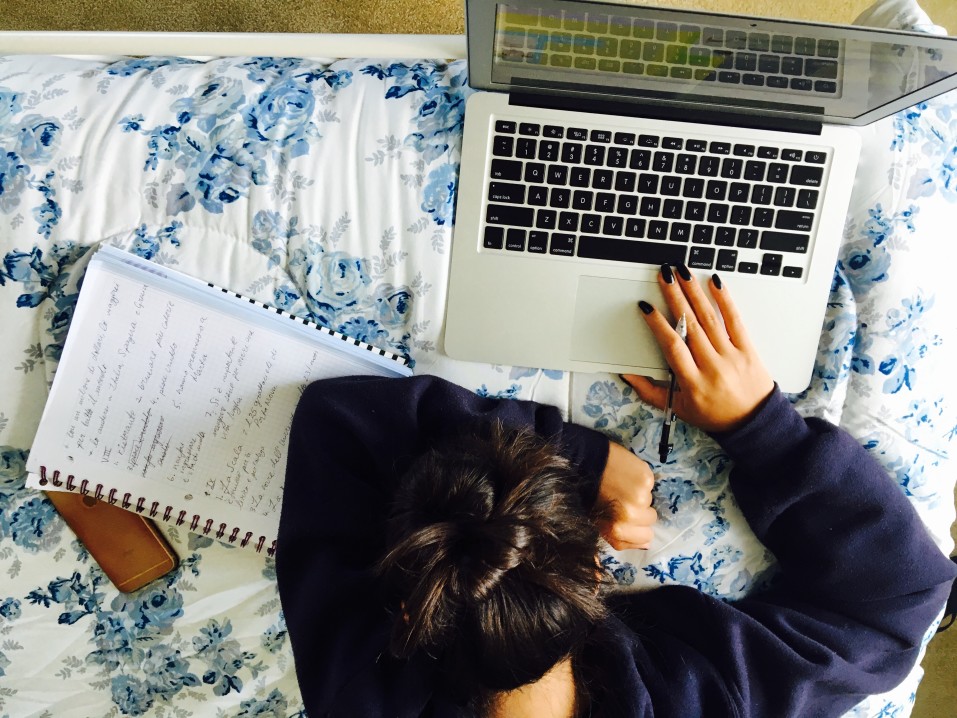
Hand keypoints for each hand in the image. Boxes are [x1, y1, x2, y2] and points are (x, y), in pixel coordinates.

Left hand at [595, 440, 656, 549]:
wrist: (581, 463)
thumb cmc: (586, 495)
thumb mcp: (599, 525)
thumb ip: (622, 538)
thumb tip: (646, 545)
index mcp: (617, 529)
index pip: (646, 538)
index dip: (639, 528)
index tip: (630, 518)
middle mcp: (632, 515)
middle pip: (651, 519)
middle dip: (641, 511)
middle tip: (624, 499)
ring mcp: (641, 496)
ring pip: (650, 501)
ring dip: (640, 495)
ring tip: (622, 486)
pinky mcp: (646, 478)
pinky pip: (650, 485)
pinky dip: (640, 481)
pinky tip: (626, 475)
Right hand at [623, 265, 774, 433]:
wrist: (754, 423)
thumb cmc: (715, 416)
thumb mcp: (678, 408)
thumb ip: (650, 392)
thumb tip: (628, 376)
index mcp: (692, 381)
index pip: (672, 346)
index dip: (658, 324)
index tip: (646, 307)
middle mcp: (712, 366)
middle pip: (690, 325)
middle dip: (675, 296)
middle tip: (664, 275)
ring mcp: (731, 356)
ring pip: (709, 318)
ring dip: (694, 292)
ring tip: (683, 273)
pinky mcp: (747, 349)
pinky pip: (735, 321)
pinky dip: (725, 300)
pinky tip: (716, 283)